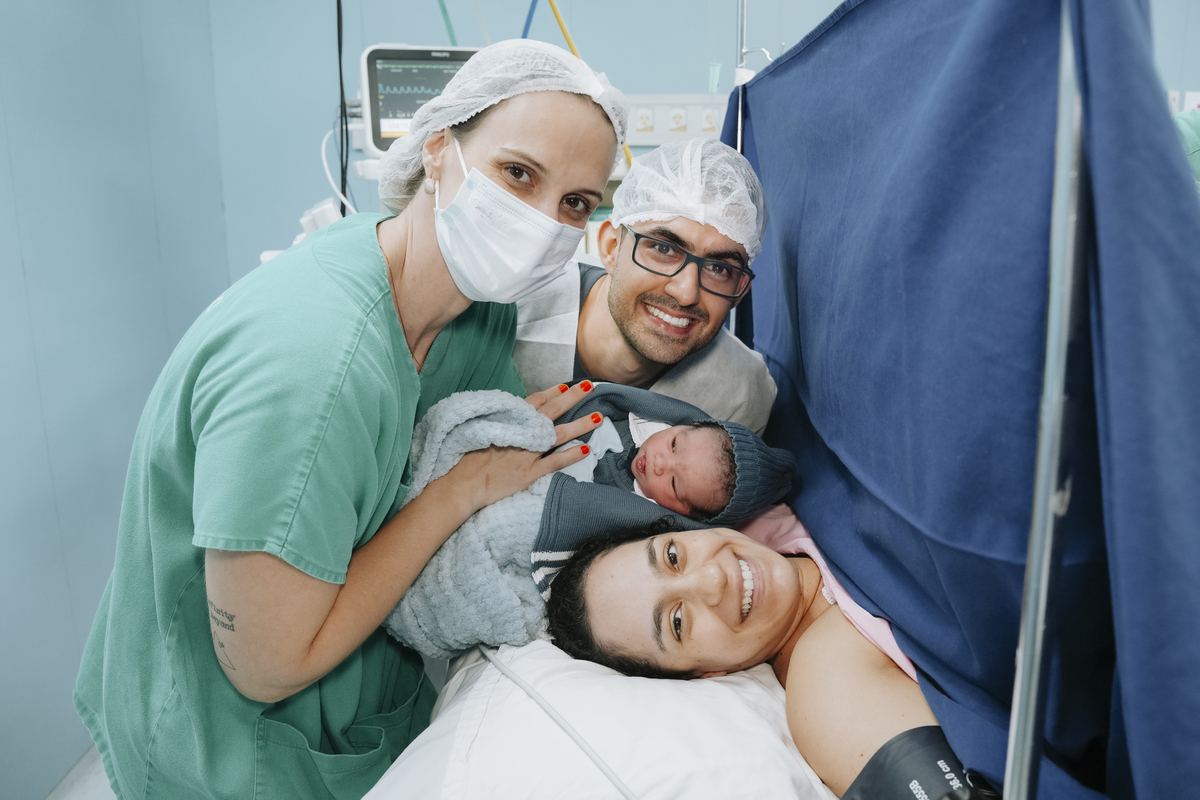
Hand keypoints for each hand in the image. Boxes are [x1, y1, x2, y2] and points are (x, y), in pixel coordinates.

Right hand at [446, 382, 602, 513]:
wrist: (459, 483)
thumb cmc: (463, 458)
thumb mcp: (480, 430)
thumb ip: (500, 422)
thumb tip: (513, 415)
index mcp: (508, 421)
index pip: (534, 402)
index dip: (552, 393)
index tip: (566, 386)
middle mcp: (520, 433)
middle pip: (552, 411)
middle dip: (572, 398)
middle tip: (589, 387)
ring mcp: (526, 453)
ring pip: (558, 435)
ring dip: (579, 425)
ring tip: (598, 417)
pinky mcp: (528, 473)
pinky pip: (554, 462)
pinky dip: (570, 456)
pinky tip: (586, 450)